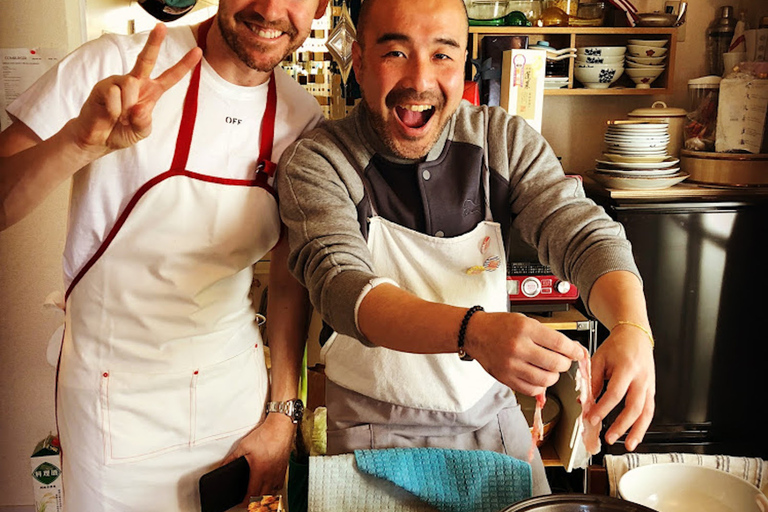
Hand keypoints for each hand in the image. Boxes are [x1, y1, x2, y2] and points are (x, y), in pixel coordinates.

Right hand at [67, 24, 201, 157]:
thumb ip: (144, 121)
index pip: (170, 76)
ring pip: (130, 85)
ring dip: (126, 107)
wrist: (98, 139)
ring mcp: (118, 82)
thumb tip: (140, 108)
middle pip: (147, 59)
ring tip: (119, 116)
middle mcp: (135, 82)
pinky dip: (114, 110)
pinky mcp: (103, 86)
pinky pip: (114, 95)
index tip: (197, 51)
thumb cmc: (121, 132)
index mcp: (150, 91)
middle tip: (161, 27)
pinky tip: (109, 114)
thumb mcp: (142, 130)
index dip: (184, 65)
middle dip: (154, 42)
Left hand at [222, 413, 295, 500]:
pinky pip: (279, 485)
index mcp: (260, 471)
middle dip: (254, 502)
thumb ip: (231, 459)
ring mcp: (279, 472)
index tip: (240, 503)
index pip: (252, 494)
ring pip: (272, 492)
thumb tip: (222, 467)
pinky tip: (269, 486)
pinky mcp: (284, 468)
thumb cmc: (265, 435)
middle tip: (246, 502)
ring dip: (264, 496)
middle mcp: (271, 474)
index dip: (245, 502)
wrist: (280, 426)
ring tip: (257, 497)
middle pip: (263, 496)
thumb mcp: (243, 446)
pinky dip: (273, 488)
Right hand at [469, 312, 585, 396]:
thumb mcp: (525, 321)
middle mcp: (518, 347)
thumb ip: (547, 335)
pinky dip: (540, 386)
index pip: (559, 344)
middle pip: (555, 364)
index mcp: (525, 329)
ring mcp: (511, 365)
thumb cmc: (500, 325)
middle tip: (563, 361)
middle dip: (565, 364)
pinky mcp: (505, 378)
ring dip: (553, 376)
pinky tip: (537, 377)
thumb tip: (571, 350)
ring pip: (546, 380)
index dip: (574, 351)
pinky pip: (531, 390)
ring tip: (549, 369)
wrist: (475, 333)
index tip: (579, 353)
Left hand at [587, 324, 654, 450]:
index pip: (615, 393)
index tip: (592, 418)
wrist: (635, 336)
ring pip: (647, 412)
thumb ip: (592, 381)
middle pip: (634, 406)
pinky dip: (643, 426)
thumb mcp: (598, 358)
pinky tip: (635, 436)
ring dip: (637, 431)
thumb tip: (585, 403)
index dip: (603, 408)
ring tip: (627, 444)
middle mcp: (641, 378)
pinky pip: (649, 411)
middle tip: (609, 436)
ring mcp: (649, 385)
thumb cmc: (617, 346)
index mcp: (626, 367)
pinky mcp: (651, 390)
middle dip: (621, 425)